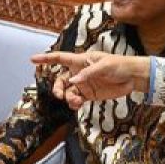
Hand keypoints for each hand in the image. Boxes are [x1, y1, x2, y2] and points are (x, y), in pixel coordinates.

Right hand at [29, 51, 150, 109]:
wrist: (132, 78)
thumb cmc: (119, 65)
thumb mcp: (105, 66)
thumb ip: (88, 73)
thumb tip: (73, 82)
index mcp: (81, 61)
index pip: (60, 58)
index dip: (46, 59)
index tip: (32, 60)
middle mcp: (79, 72)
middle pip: (60, 80)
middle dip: (57, 88)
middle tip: (61, 95)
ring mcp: (83, 84)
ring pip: (67, 92)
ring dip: (68, 98)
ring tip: (76, 102)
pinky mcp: (89, 95)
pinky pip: (76, 100)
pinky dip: (74, 104)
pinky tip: (77, 105)